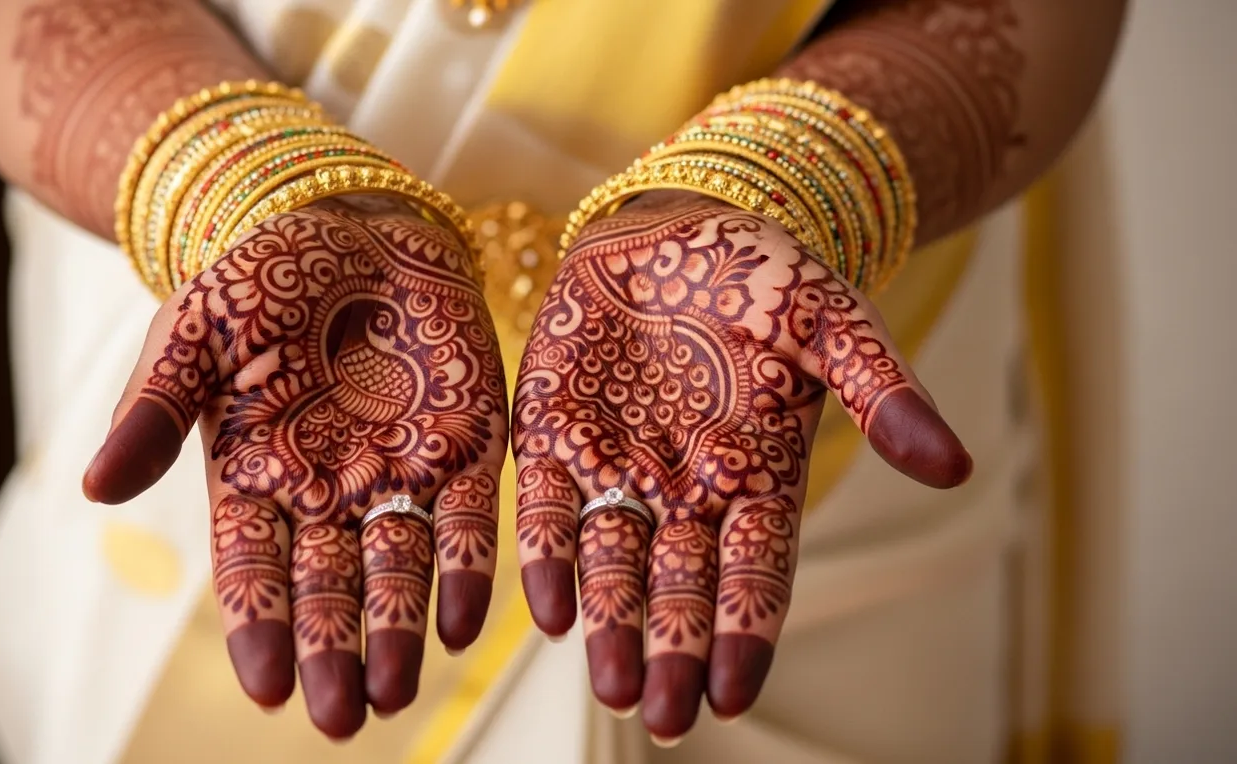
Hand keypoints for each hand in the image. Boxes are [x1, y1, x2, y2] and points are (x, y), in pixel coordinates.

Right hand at [82, 197, 507, 737]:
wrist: (344, 221)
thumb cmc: (256, 280)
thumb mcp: (192, 335)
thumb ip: (152, 411)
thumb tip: (93, 491)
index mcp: (253, 477)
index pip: (252, 568)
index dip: (259, 626)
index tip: (265, 688)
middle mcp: (325, 491)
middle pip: (330, 586)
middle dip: (336, 651)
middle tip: (346, 717)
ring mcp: (396, 472)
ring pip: (400, 568)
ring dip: (403, 628)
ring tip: (403, 690)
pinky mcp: (461, 444)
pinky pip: (466, 517)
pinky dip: (468, 569)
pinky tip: (468, 621)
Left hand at [511, 191, 969, 739]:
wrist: (676, 220)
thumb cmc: (764, 274)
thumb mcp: (834, 321)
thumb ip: (884, 391)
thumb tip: (953, 467)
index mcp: (757, 478)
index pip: (755, 573)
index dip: (745, 633)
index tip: (732, 693)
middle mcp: (686, 492)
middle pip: (680, 587)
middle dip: (672, 649)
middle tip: (663, 713)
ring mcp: (618, 468)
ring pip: (613, 563)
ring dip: (611, 623)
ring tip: (611, 686)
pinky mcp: (554, 435)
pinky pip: (548, 506)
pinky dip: (548, 557)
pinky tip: (549, 609)